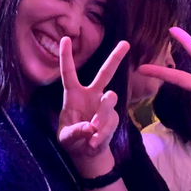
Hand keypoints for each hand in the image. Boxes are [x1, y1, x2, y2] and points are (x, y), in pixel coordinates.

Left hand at [58, 37, 128, 177]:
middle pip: (105, 74)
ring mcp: (104, 105)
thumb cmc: (72, 140)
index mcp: (74, 94)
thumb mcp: (65, 138)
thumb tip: (90, 127)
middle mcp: (91, 95)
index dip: (66, 56)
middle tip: (125, 43)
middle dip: (115, 58)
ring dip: (102, 115)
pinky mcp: (114, 117)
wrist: (86, 152)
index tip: (65, 38)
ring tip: (93, 131)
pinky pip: (111, 122)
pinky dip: (102, 134)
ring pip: (110, 99)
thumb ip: (75, 131)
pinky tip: (94, 143)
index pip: (69, 73)